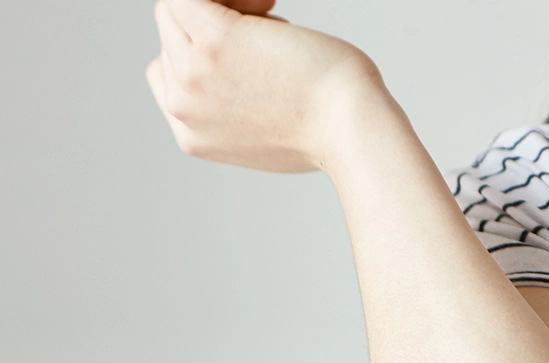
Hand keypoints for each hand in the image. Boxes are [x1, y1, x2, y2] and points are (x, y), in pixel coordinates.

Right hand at [146, 0, 384, 172]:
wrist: (350, 130)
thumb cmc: (330, 128)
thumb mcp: (269, 132)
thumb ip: (233, 109)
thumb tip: (234, 71)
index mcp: (192, 134)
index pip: (168, 73)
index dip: (203, 54)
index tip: (253, 54)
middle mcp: (182, 107)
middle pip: (172, 39)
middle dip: (219, 27)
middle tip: (275, 30)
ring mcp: (192, 74)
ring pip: (177, 10)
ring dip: (226, 6)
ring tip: (274, 21)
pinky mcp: (214, 40)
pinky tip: (267, 4)